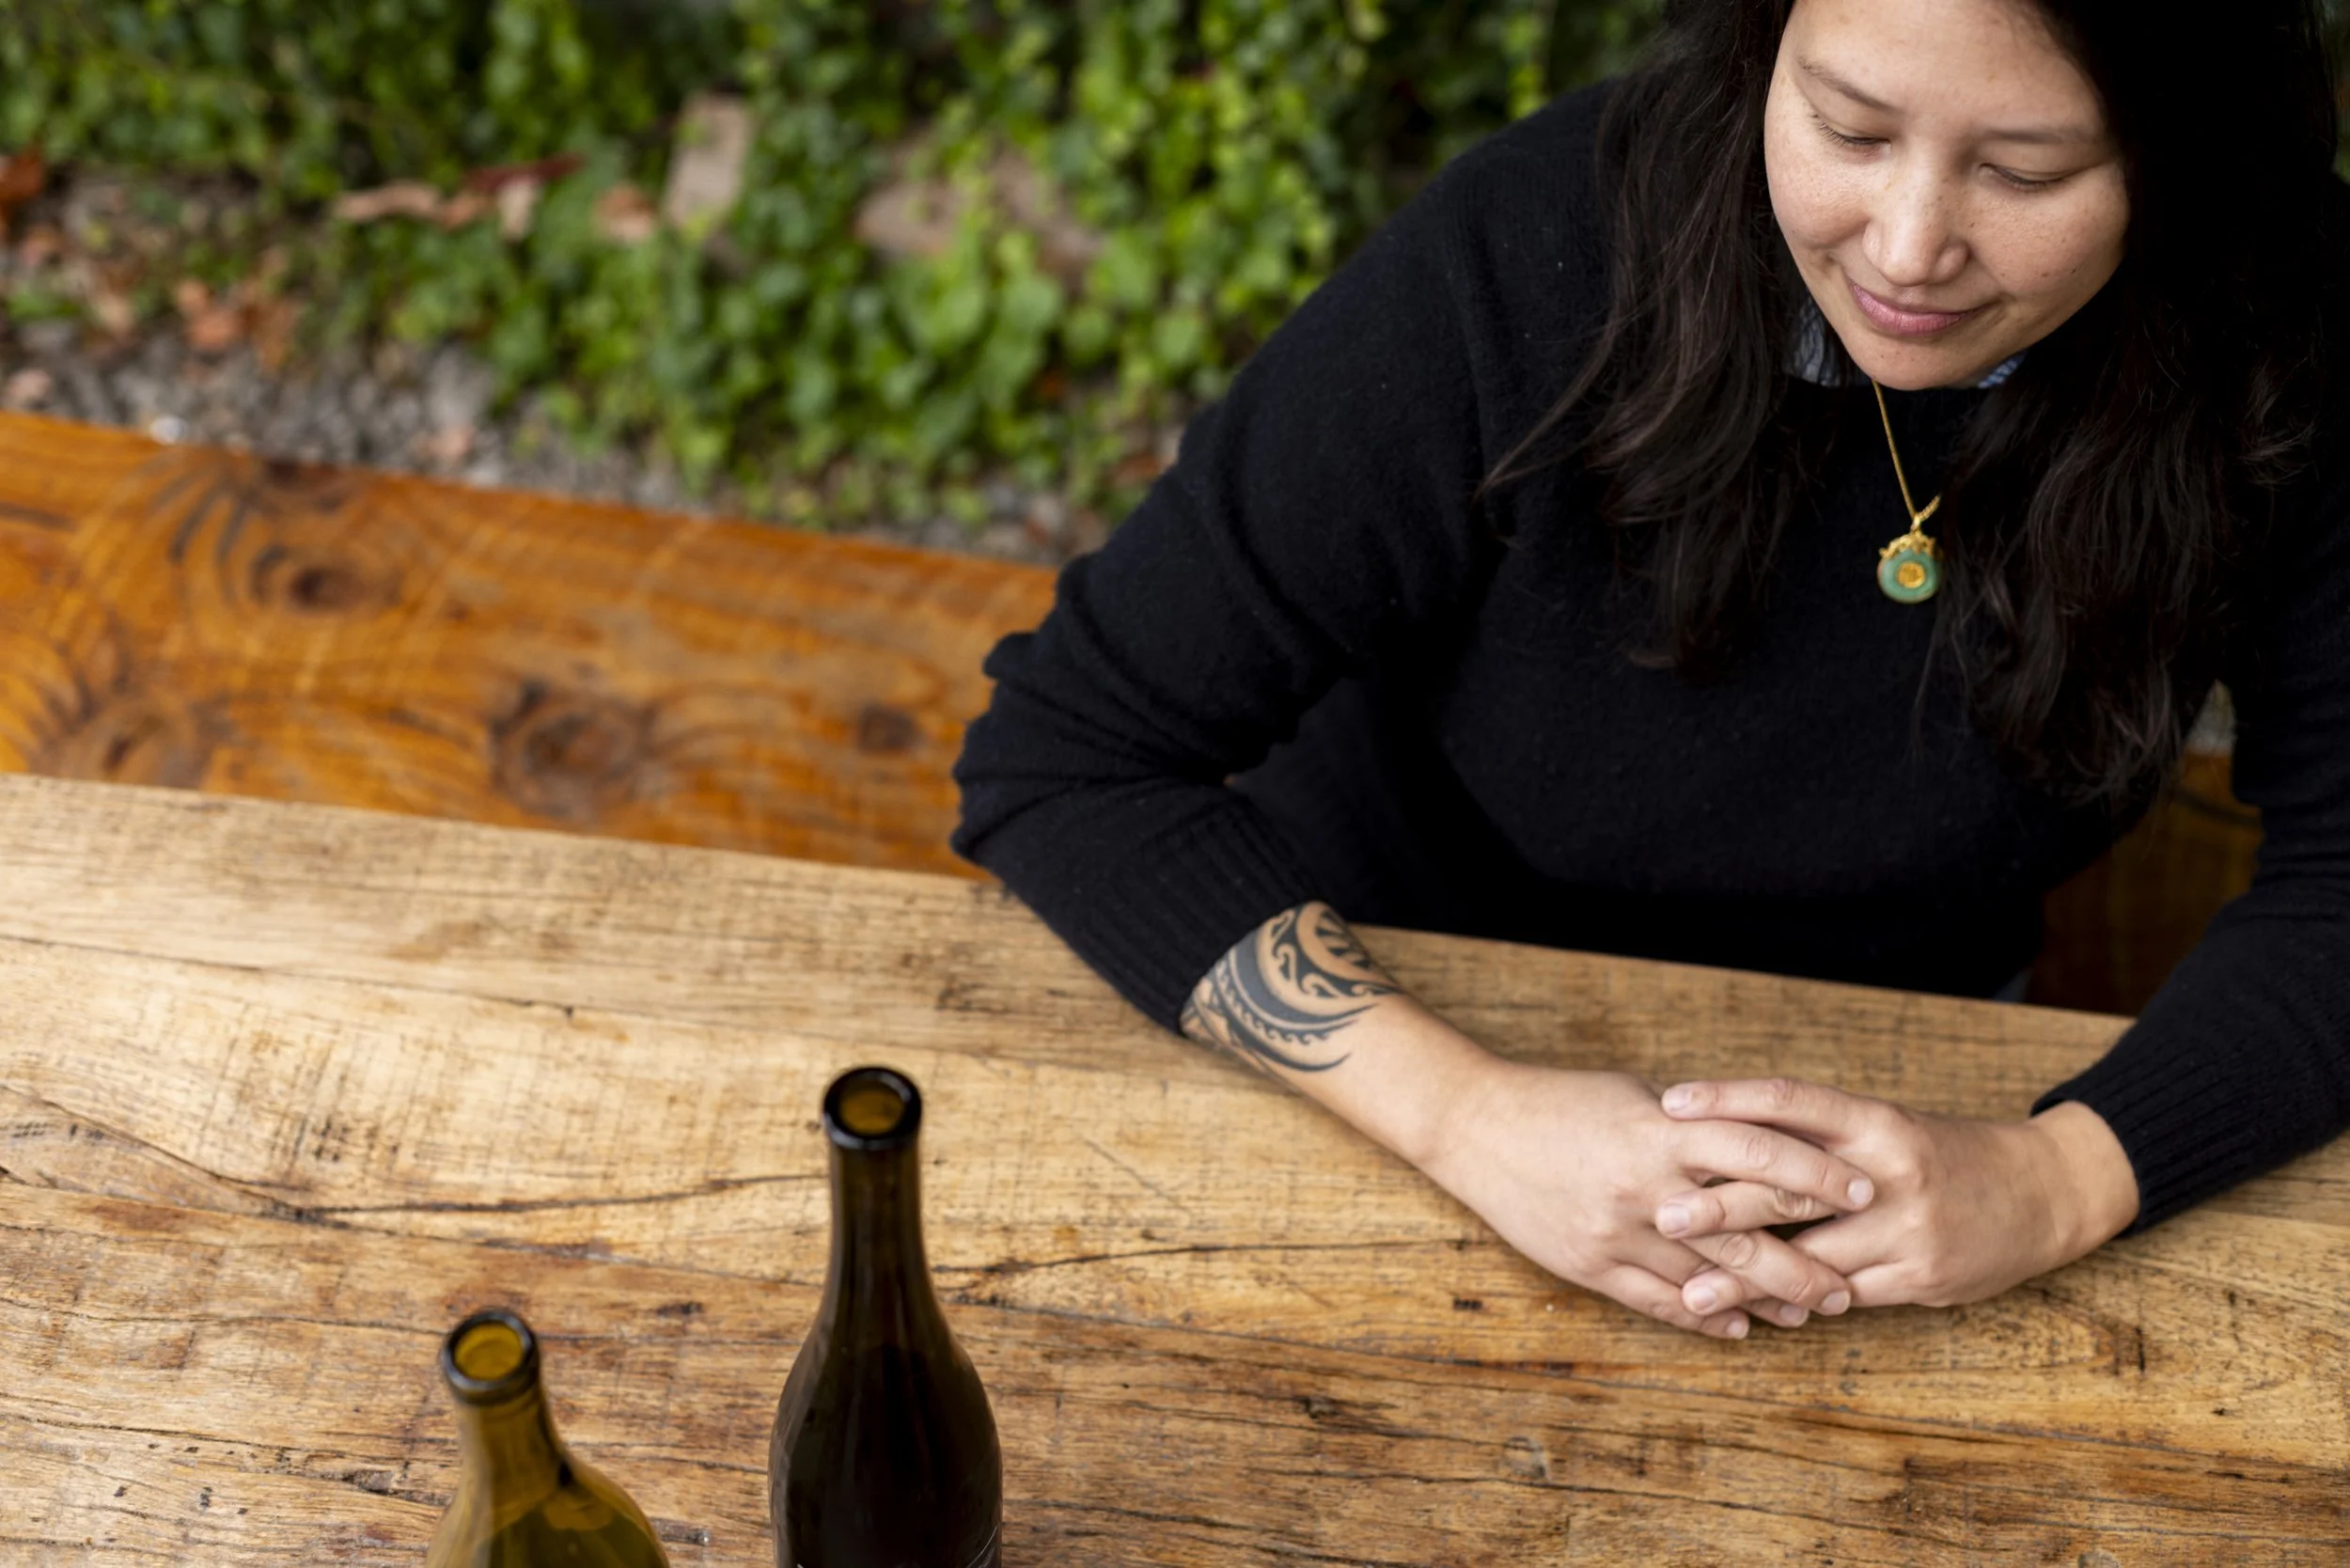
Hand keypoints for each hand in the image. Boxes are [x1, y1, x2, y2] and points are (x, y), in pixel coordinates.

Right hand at [1418, 1061, 1876, 1338]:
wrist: (1476, 1127)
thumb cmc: (1561, 1101)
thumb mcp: (1637, 1097)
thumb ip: (1695, 1125)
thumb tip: (1761, 1142)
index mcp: (1661, 1131)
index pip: (1760, 1153)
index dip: (1816, 1174)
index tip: (1862, 1189)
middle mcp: (1645, 1187)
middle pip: (1744, 1232)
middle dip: (1804, 1261)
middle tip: (1848, 1281)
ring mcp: (1616, 1232)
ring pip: (1706, 1279)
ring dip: (1762, 1300)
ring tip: (1807, 1313)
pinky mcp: (1589, 1265)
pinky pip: (1657, 1302)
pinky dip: (1702, 1318)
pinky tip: (1735, 1328)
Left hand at [1654, 1079, 2139, 1312]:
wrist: (2042, 1192)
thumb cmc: (1941, 1155)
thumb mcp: (1883, 1128)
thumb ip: (1815, 1134)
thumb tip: (1722, 1134)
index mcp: (1875, 1120)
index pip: (1790, 1100)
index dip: (1727, 1098)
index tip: (1670, 1104)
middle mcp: (1888, 1171)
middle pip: (1791, 1185)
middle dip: (1721, 1205)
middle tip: (1662, 1215)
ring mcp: (1907, 1229)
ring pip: (1812, 1257)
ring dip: (1747, 1279)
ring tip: (1690, 1293)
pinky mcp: (1920, 1277)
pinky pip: (1844, 1294)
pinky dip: (1798, 1303)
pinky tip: (1756, 1313)